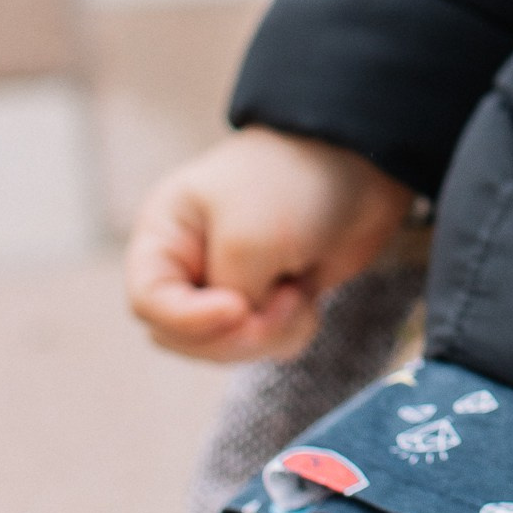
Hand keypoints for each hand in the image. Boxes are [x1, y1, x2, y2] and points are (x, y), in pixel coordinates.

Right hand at [126, 128, 413, 362]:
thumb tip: (243, 332)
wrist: (364, 164)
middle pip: (183, 337)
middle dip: (235, 334)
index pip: (148, 302)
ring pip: (226, 347)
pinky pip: (266, 345)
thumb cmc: (294, 185)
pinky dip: (290, 333)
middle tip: (281, 305)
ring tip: (297, 295)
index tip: (239, 309)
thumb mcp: (249, 241)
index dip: (188, 319)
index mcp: (165, 234)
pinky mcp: (270, 299)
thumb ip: (230, 301)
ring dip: (269, 335)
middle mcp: (190, 263)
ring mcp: (230, 284)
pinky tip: (308, 299)